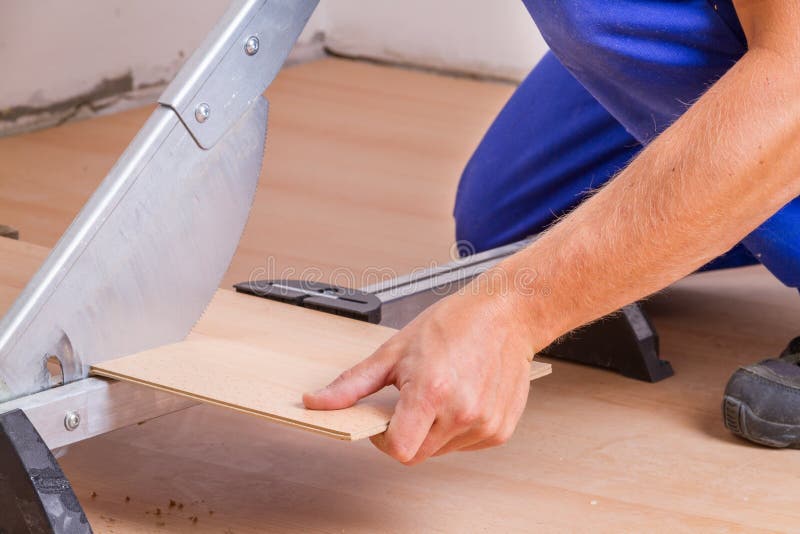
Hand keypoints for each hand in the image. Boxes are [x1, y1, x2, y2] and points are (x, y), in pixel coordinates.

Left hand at [303, 279, 540, 464]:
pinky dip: (458, 429)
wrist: (505, 314)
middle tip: (414, 399)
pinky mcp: (500, 430)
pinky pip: (466, 445)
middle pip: (417, 454)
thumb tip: (316, 402)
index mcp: (432, 393)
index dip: (384, 440)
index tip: (385, 422)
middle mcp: (462, 413)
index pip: (398, 450)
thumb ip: (352, 384)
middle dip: (407, 433)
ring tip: (443, 392)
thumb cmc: (453, 324)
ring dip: (434, 430)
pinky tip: (463, 397)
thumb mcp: (394, 350)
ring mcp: (485, 424)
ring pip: (442, 451)